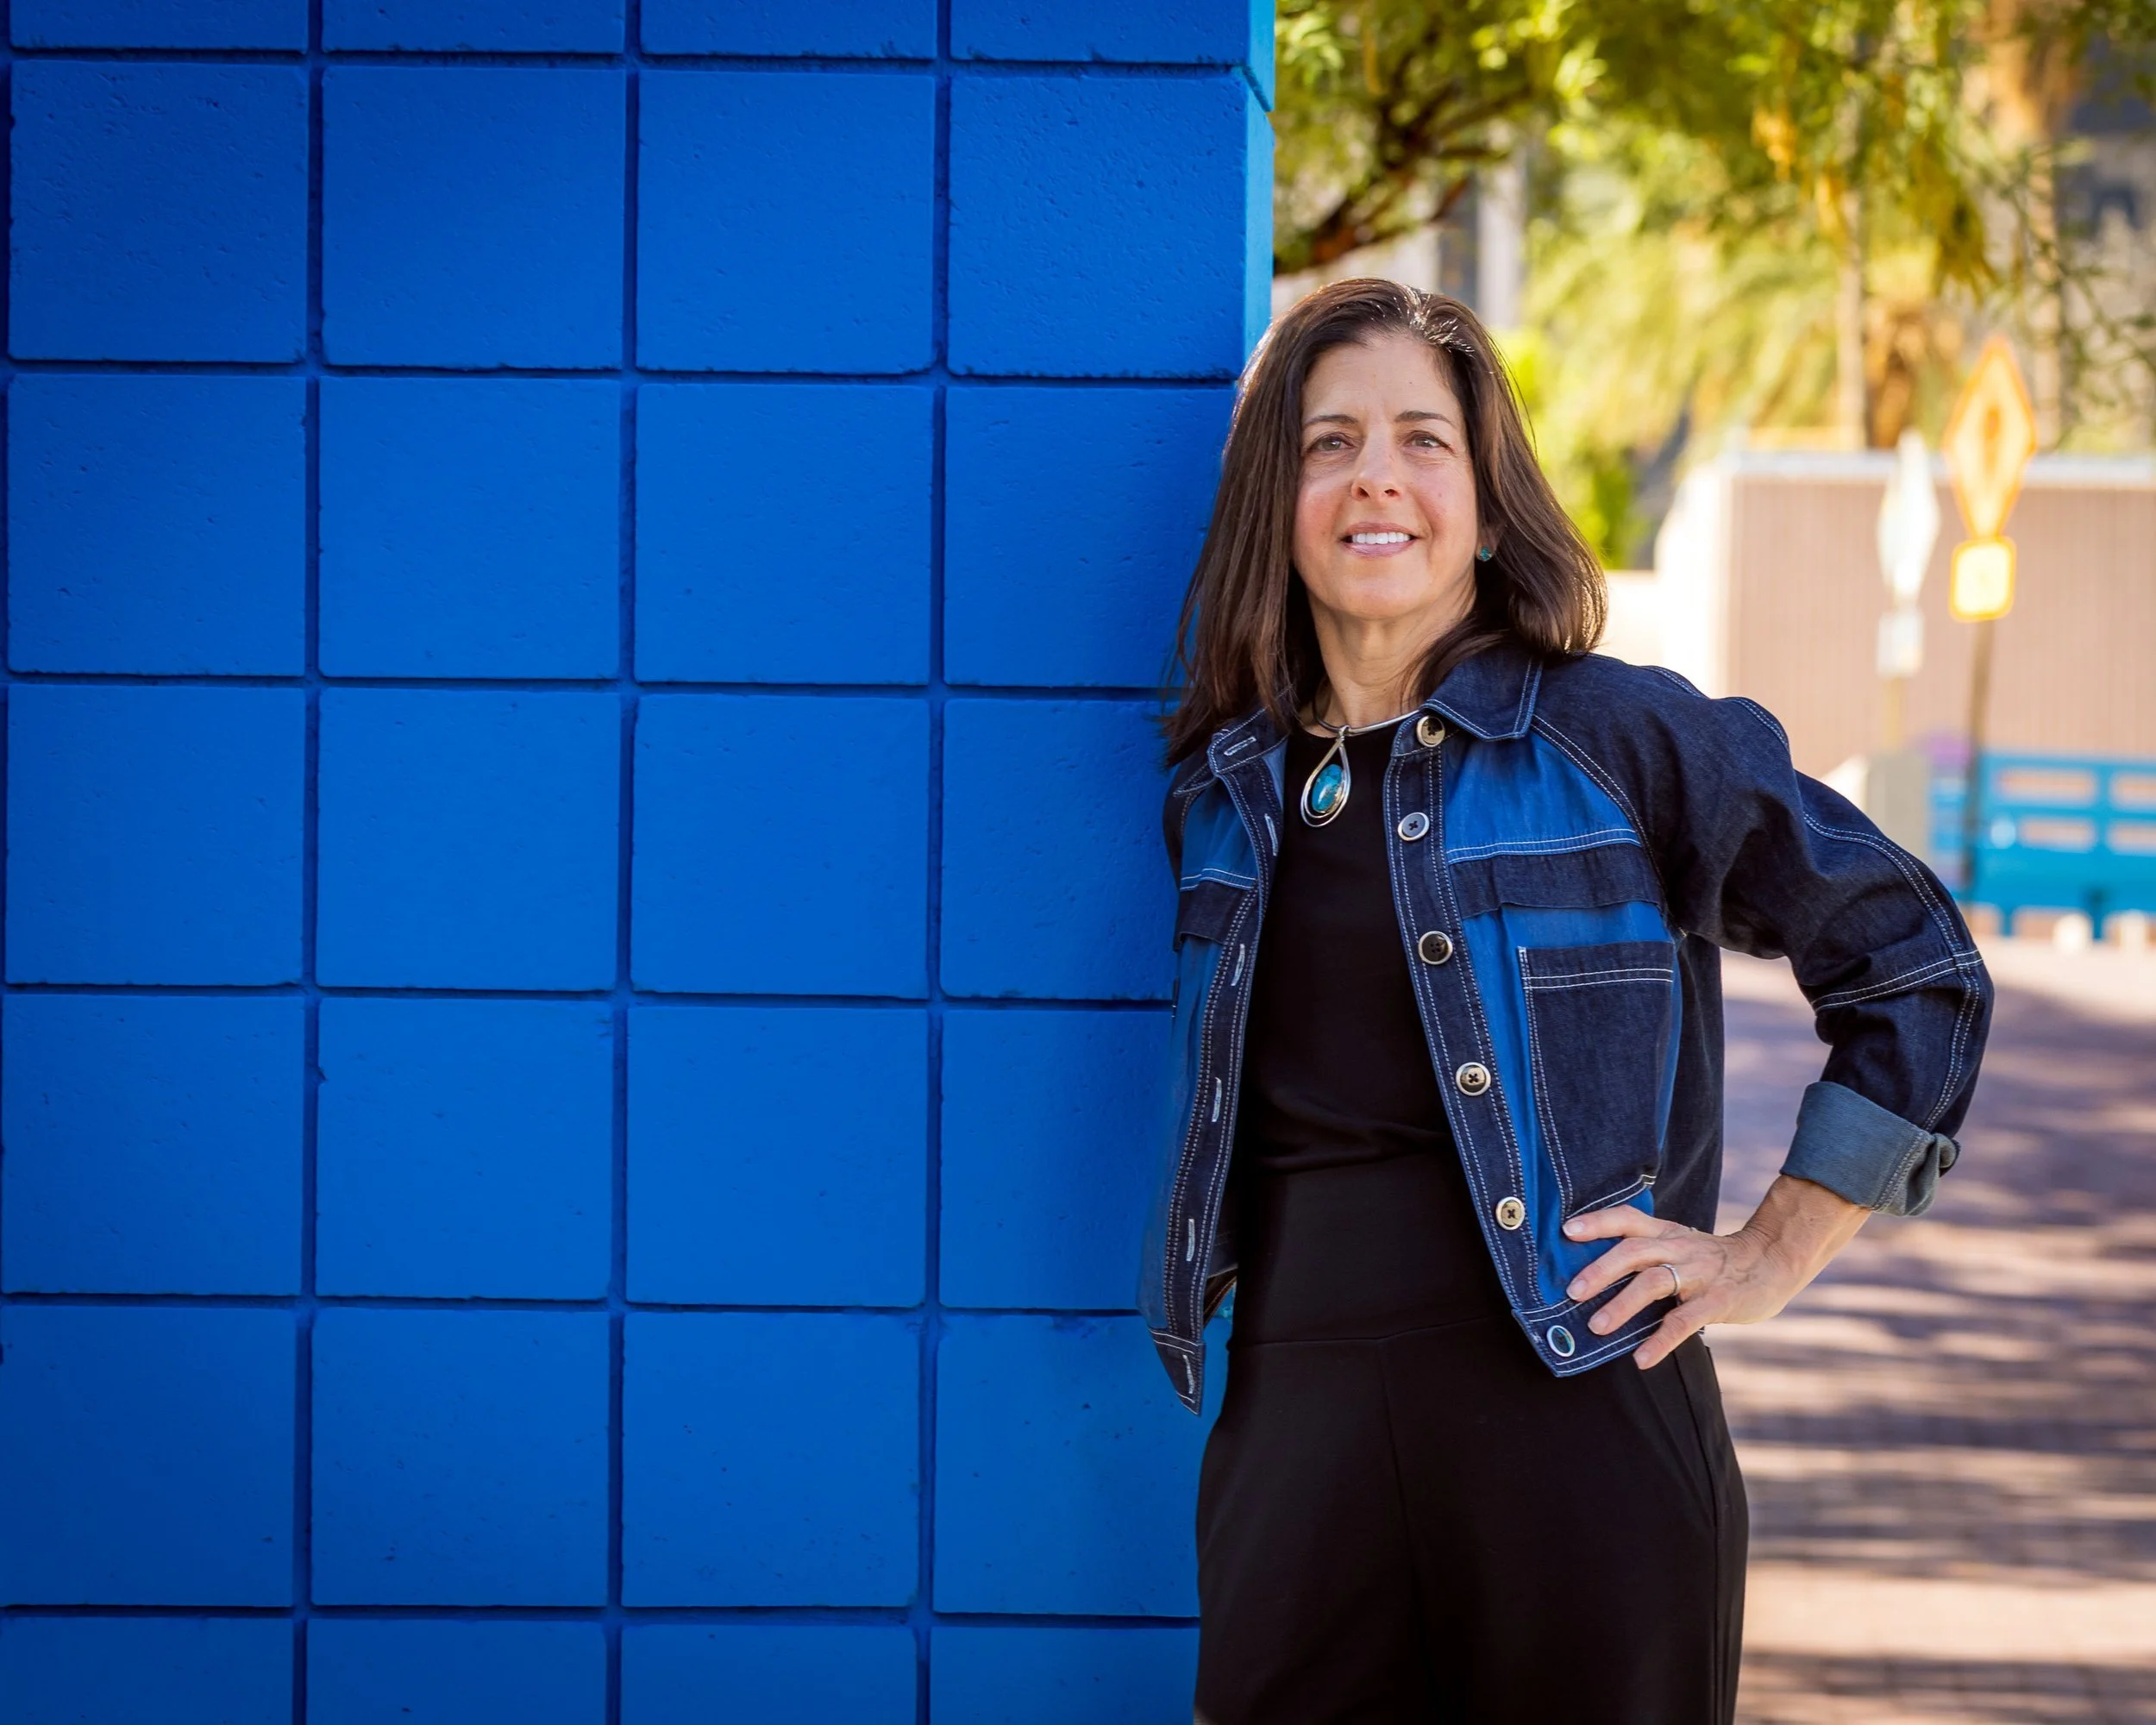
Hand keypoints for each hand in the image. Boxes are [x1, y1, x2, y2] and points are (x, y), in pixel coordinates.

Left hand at [1560, 1174, 1869, 1368]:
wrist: (1772, 1261)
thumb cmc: (1714, 1259)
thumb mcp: (1680, 1244)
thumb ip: (1647, 1253)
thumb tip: (1593, 1275)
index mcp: (1666, 1233)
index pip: (1627, 1219)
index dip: (1597, 1222)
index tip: (1567, 1230)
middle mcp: (1679, 1247)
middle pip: (1633, 1250)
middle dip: (1600, 1270)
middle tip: (1572, 1292)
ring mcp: (1699, 1273)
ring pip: (1653, 1283)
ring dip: (1622, 1305)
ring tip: (1596, 1327)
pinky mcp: (1719, 1300)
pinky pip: (1684, 1321)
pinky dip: (1660, 1341)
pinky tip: (1642, 1359)